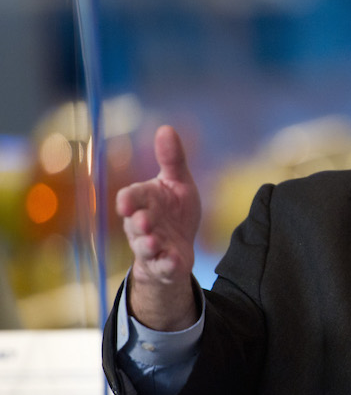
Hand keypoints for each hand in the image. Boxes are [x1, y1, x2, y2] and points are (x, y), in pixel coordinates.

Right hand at [117, 125, 201, 330]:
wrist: (180, 248)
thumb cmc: (174, 212)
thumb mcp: (178, 183)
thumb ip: (172, 160)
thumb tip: (166, 128)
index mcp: (144, 202)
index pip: (130, 197)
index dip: (128, 200)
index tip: (127, 202)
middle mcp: (142, 224)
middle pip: (134, 223)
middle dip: (138, 222)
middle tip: (145, 221)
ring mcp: (151, 246)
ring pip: (144, 247)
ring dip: (148, 244)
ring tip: (153, 242)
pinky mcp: (164, 265)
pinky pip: (163, 266)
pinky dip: (167, 264)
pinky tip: (175, 260)